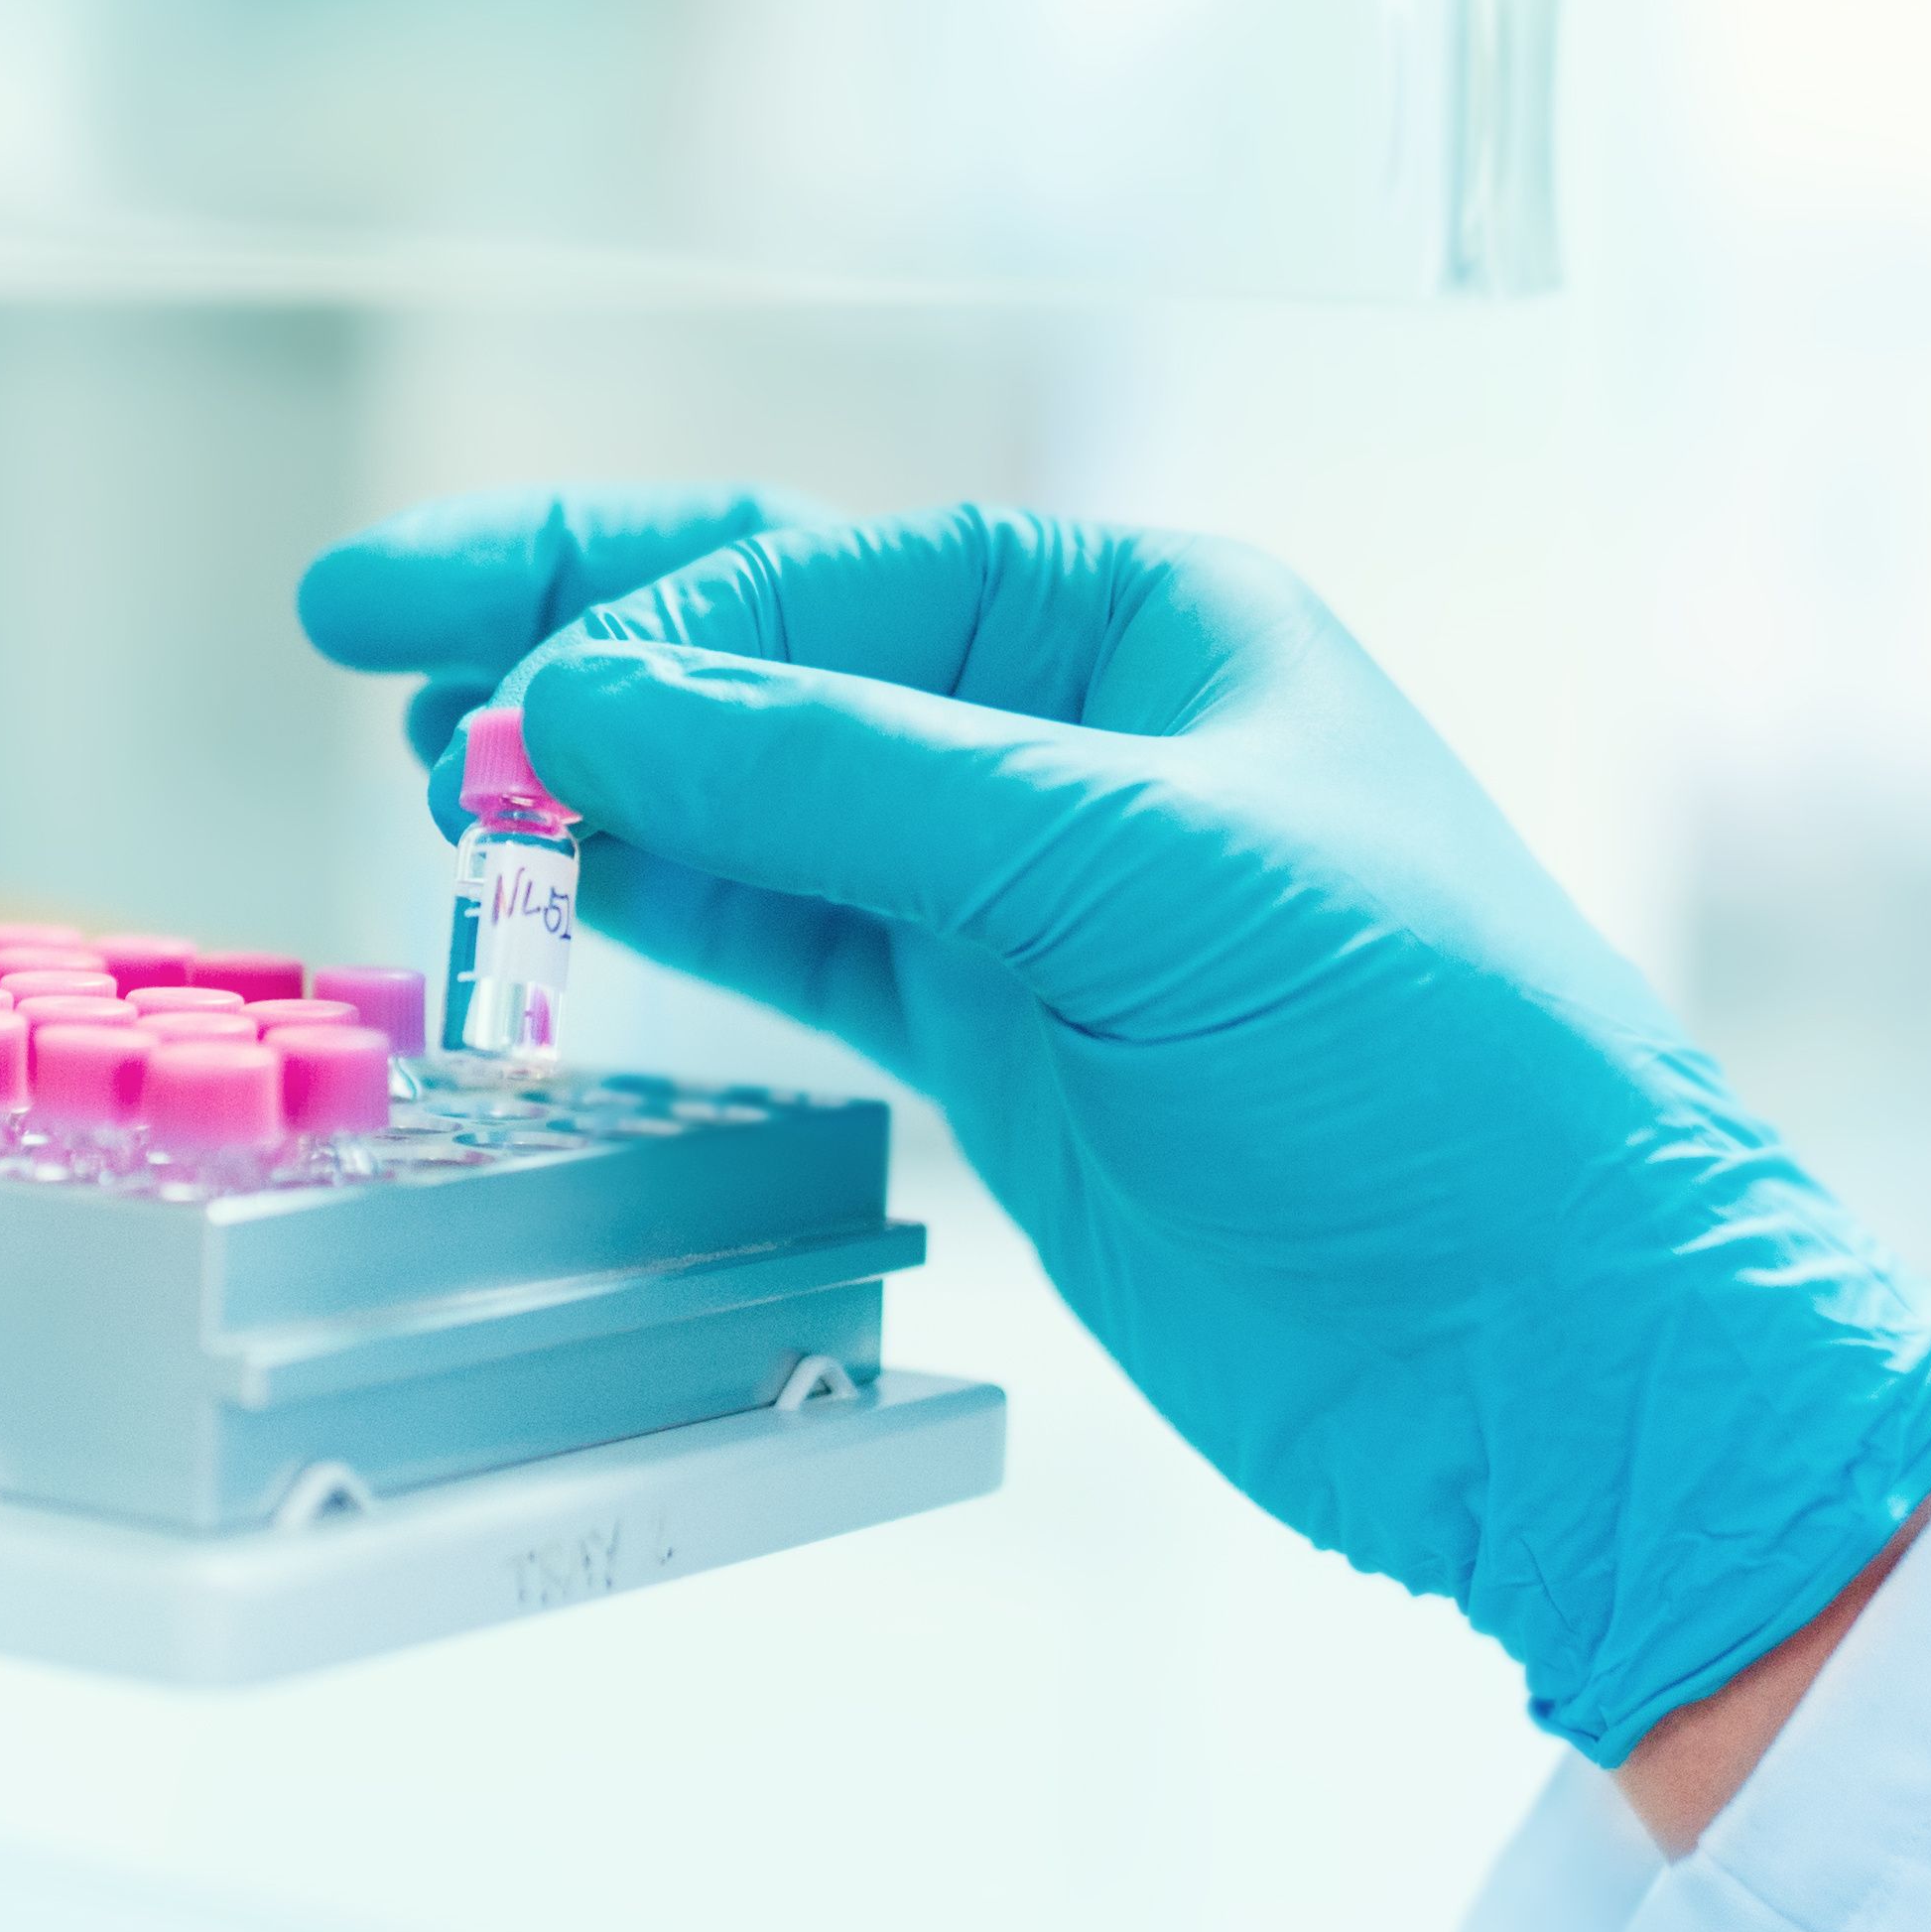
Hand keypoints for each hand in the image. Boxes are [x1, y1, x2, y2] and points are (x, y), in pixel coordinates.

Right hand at [297, 488, 1930, 1763]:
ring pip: (757, 798)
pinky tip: (544, 878)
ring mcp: (1033, 899)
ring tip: (423, 759)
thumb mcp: (1145, 884)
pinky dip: (662, 905)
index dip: (652, 602)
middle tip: (364, 621)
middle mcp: (1082, 735)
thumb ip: (849, 783)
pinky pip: (793, 936)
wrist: (1567, 1367)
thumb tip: (586, 702)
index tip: (501, 675)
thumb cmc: (1448, 1082)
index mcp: (1155, 624)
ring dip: (593, 778)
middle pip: (772, 650)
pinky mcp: (1005, 1046)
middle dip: (573, 634)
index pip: (840, 564)